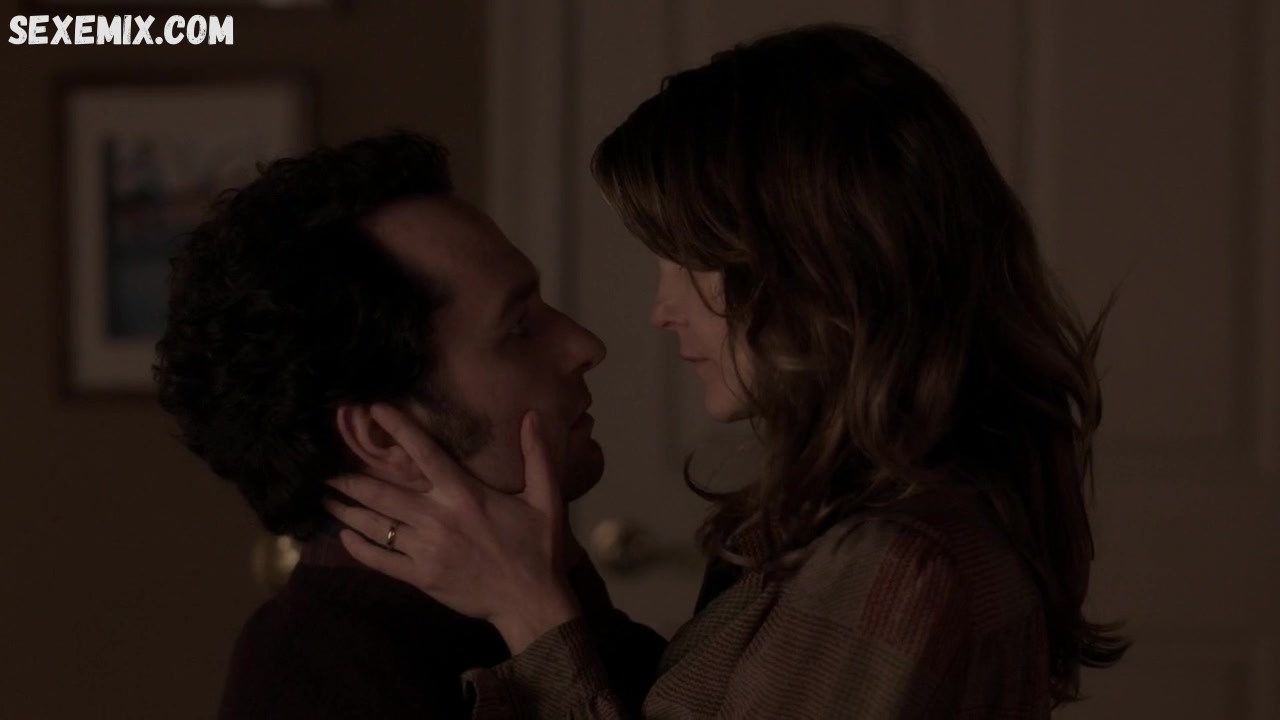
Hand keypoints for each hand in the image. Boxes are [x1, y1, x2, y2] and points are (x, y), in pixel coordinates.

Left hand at [324, 404, 581, 652]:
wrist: (530, 602)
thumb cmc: (537, 549)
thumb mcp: (546, 499)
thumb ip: (537, 455)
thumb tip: (531, 415)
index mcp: (464, 495)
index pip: (424, 453)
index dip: (398, 429)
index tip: (373, 410)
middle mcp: (438, 518)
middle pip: (383, 492)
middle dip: (350, 479)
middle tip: (323, 468)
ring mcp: (425, 549)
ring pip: (375, 525)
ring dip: (346, 511)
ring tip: (324, 499)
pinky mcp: (420, 576)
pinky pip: (380, 560)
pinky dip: (358, 548)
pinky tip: (343, 537)